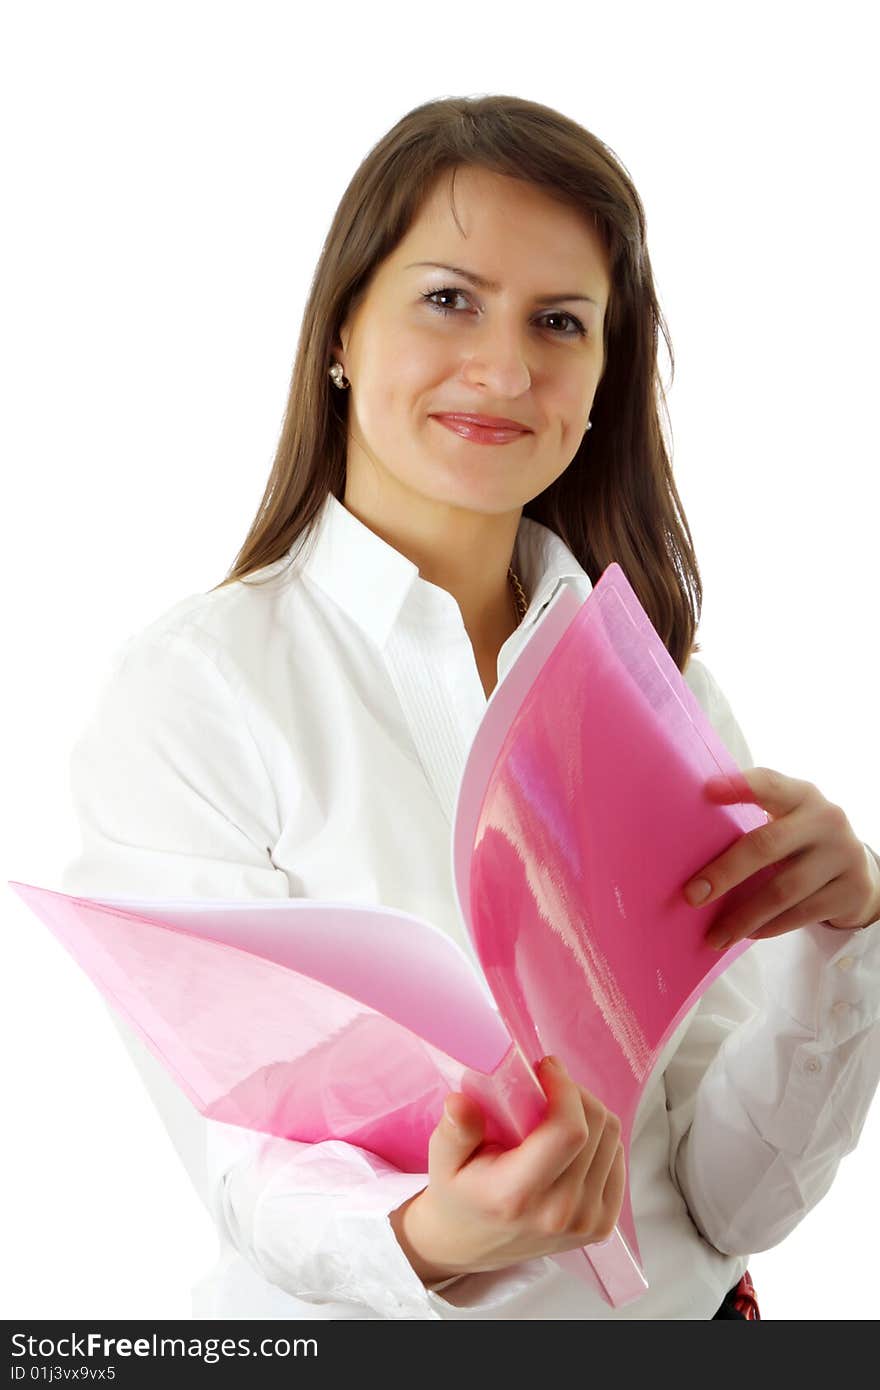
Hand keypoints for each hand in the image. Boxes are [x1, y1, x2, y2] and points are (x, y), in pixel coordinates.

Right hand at [389, 1056, 625, 1283]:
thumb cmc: (458, 1194)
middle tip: (548, 1085)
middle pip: (597, 1128)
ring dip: (588, 1113)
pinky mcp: (603, 1224)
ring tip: (556, 1112)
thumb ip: (454, 1132)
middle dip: (575, 1093)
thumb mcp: (442, 1161)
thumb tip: (460, 1102)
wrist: (470, 1244)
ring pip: (612, 1139)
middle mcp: (560, 1213)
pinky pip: (618, 1159)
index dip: (566, 1089)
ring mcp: (587, 1222)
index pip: (568, 1132)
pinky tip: (571, 1139)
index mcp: (519, 1196)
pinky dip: (599, 1139)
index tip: (546, 1068)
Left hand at [682, 765, 879, 949]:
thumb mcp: (787, 821)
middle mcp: (826, 820)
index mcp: (801, 795)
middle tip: (692, 896)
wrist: (857, 872)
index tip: (707, 790)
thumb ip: (752, 823)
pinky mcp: (852, 890)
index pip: (769, 784)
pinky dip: (770, 927)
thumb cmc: (800, 843)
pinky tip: (747, 935)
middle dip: (726, 871)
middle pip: (768, 844)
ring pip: (784, 889)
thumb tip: (685, 851)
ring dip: (743, 917)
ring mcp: (843, 855)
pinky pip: (801, 914)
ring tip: (715, 936)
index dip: (739, 786)